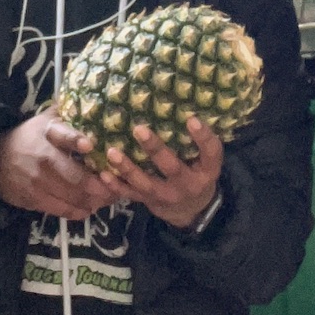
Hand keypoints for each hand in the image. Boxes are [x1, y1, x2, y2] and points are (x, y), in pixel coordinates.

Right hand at [0, 110, 114, 219]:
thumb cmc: (31, 137)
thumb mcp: (46, 120)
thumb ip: (68, 112)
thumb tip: (96, 100)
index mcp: (48, 133)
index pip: (63, 135)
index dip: (76, 140)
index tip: (90, 145)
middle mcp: (43, 157)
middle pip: (74, 176)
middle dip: (98, 185)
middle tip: (116, 187)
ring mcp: (37, 181)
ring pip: (71, 196)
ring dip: (93, 200)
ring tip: (109, 199)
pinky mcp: (33, 199)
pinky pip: (60, 209)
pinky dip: (78, 211)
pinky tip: (89, 208)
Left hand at [102, 118, 223, 230]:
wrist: (190, 211)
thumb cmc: (197, 173)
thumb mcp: (206, 161)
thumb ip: (199, 141)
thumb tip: (185, 103)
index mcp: (207, 171)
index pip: (211, 153)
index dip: (203, 137)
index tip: (191, 119)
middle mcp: (187, 185)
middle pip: (172, 167)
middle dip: (155, 149)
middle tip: (139, 129)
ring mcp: (166, 196)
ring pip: (145, 183)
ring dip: (128, 168)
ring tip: (112, 151)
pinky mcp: (148, 202)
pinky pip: (130, 194)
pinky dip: (115, 185)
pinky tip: (103, 173)